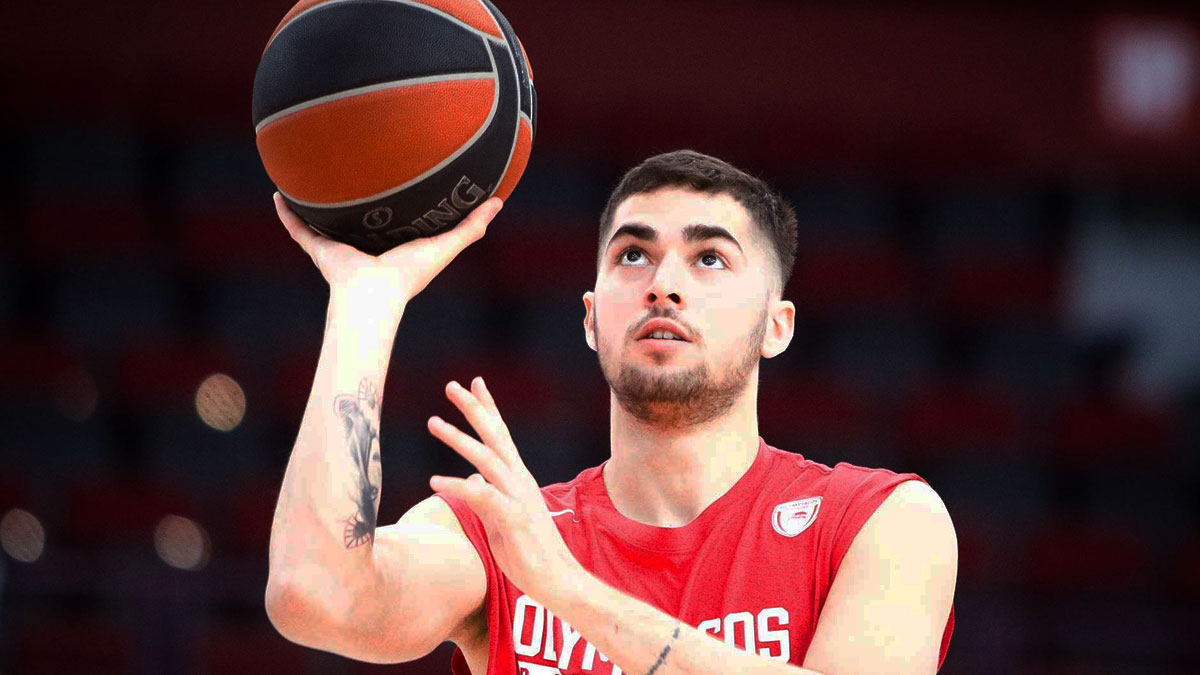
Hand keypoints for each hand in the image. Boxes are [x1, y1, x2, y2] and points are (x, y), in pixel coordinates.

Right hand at [274, 192, 502, 303]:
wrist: (373, 294)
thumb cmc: (410, 275)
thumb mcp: (446, 245)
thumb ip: (472, 226)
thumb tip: (499, 202)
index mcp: (392, 246)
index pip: (395, 222)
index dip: (397, 206)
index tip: (398, 181)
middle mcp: (364, 247)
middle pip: (357, 221)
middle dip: (354, 203)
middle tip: (350, 172)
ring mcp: (339, 249)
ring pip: (324, 224)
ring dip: (315, 206)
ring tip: (307, 180)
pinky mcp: (319, 250)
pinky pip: (299, 229)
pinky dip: (287, 214)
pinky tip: (278, 194)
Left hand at [427, 377, 582, 601]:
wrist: (557, 579)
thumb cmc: (529, 550)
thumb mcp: (502, 517)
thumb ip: (486, 494)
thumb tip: (471, 477)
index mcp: (517, 477)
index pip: (500, 434)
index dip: (487, 408)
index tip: (474, 382)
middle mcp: (518, 480)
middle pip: (495, 435)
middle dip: (474, 409)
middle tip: (451, 385)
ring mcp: (517, 497)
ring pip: (487, 459)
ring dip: (459, 439)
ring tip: (433, 422)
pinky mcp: (512, 519)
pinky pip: (482, 496)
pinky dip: (458, 485)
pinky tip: (434, 481)